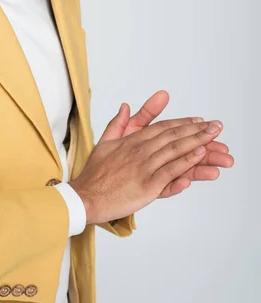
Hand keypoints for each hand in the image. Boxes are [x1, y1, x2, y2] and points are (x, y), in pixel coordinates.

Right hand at [104, 90, 233, 197]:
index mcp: (132, 140)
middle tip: (216, 126)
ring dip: (197, 142)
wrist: (86, 196)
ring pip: (174, 151)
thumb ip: (117, 123)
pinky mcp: (148, 185)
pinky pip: (170, 171)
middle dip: (197, 130)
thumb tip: (125, 105)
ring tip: (215, 137)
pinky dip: (185, 162)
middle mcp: (140, 150)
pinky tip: (198, 155)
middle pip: (173, 136)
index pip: (162, 127)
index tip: (198, 121)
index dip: (182, 123)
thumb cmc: (95, 173)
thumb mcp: (105, 142)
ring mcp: (145, 167)